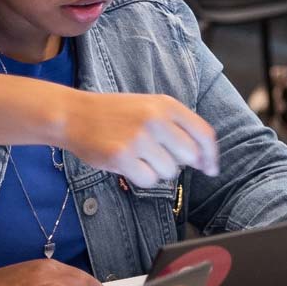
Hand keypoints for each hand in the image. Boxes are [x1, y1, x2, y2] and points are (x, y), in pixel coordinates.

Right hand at [60, 92, 217, 185]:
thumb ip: (177, 126)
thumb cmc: (115, 114)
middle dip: (179, 162)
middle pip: (190, 156)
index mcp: (166, 105)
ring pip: (170, 171)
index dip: (211, 155)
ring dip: (157, 169)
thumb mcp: (149, 107)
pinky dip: (141, 177)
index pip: (204, 133)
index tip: (211, 169)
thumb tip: (204, 159)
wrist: (75, 114)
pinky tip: (128, 163)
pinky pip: (149, 180)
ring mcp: (139, 138)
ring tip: (137, 155)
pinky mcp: (123, 156)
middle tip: (158, 156)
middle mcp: (156, 119)